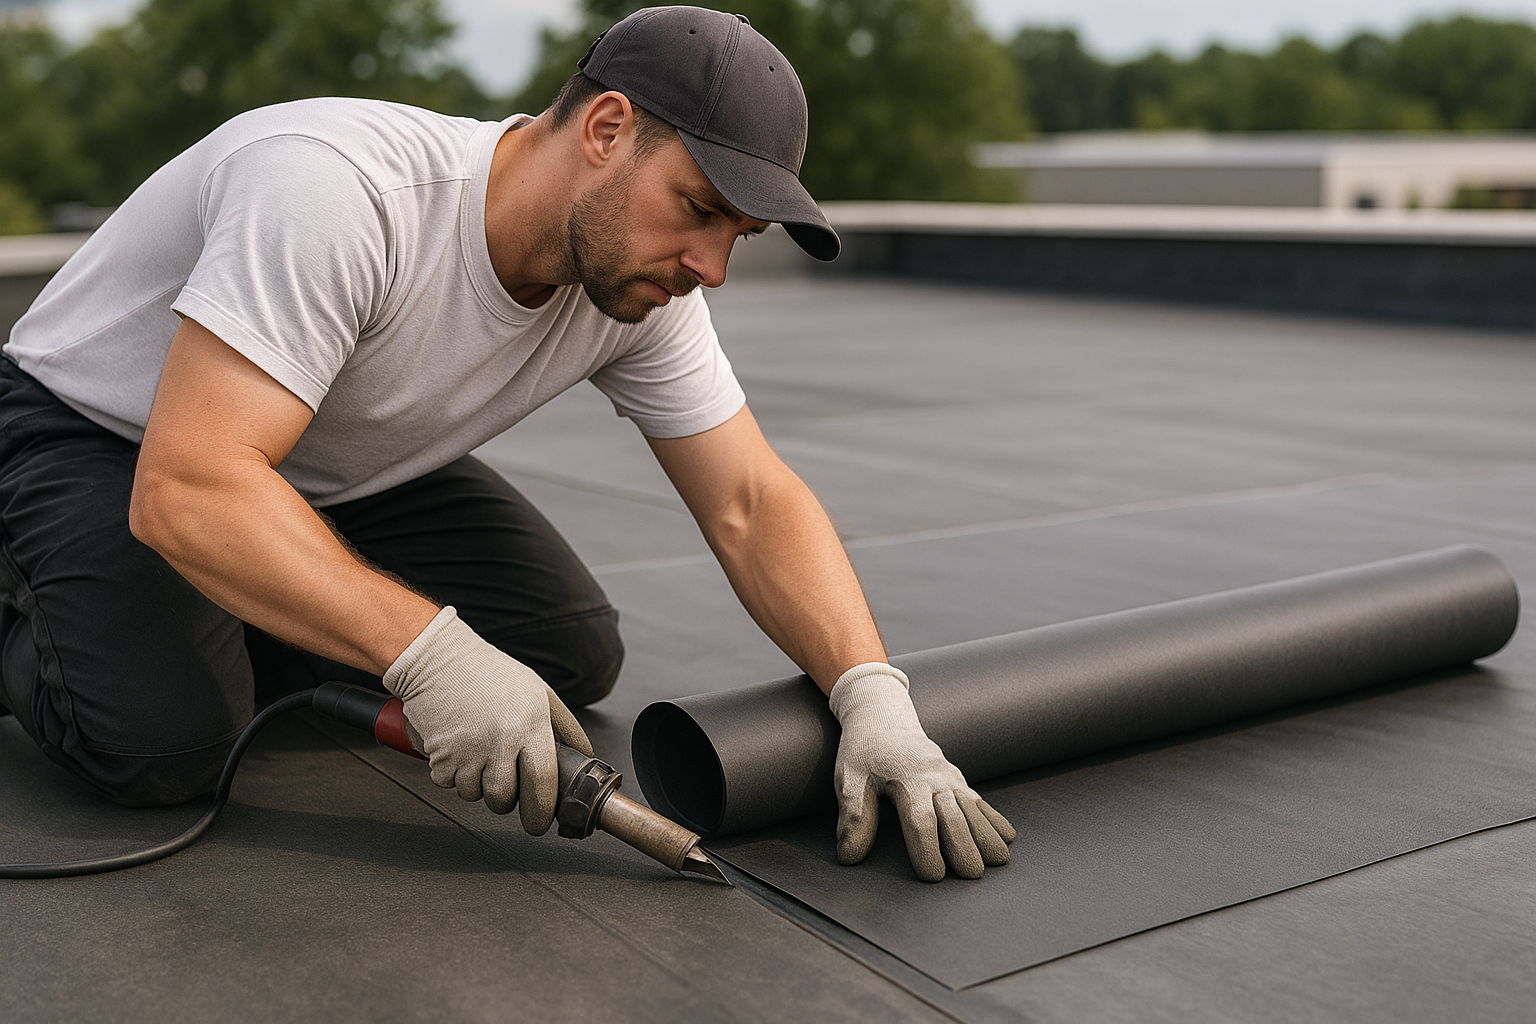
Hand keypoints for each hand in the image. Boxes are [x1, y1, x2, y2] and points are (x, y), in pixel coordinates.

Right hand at [383, 606, 592, 832]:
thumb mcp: (537, 691)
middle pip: (505, 798)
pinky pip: (449, 784)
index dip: (543, 809)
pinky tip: (457, 749)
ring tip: (477, 754)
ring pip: (475, 794)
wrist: (437, 659)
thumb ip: (563, 725)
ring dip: (476, 784)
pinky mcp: (440, 755)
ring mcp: (468, 750)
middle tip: (503, 785)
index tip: (540, 822)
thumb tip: (583, 754)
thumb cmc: (488, 673)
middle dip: (505, 802)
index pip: (544, 781)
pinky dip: (452, 775)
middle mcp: (501, 740)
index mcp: (530, 724)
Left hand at [829, 663, 1014, 880]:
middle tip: (971, 875)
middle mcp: (934, 776)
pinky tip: (1006, 836)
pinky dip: (993, 817)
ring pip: (972, 807)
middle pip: (953, 816)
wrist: (883, 717)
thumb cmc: (863, 751)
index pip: (920, 819)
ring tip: (999, 860)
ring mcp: (949, 776)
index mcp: (906, 777)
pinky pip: (978, 799)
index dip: (927, 848)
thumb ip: (853, 817)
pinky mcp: (956, 778)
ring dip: (986, 834)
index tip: (932, 875)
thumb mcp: (848, 778)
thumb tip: (848, 856)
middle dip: (964, 846)